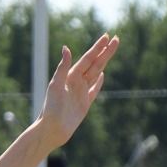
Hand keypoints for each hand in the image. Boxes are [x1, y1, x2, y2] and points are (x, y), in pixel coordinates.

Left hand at [35, 34, 118, 149]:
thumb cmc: (51, 108)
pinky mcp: (84, 103)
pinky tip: (102, 75)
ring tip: (112, 50)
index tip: (106, 36)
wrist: (52, 129)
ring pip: (96, 73)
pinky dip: (99, 82)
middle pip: (94, 63)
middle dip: (105, 51)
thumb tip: (66, 48)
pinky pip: (94, 90)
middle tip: (116, 38)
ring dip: (104, 62)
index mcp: (70, 76)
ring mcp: (81, 92)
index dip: (97, 48)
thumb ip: (62, 67)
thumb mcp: (56, 85)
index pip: (87, 59)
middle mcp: (76, 82)